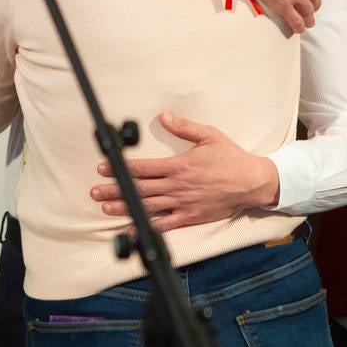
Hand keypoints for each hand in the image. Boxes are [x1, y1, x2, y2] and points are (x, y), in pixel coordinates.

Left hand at [91, 112, 280, 232]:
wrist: (252, 183)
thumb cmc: (231, 158)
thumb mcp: (209, 136)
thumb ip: (184, 127)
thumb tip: (164, 116)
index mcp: (179, 166)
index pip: (142, 168)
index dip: (120, 168)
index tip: (103, 168)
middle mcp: (177, 187)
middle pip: (139, 189)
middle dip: (115, 190)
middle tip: (94, 192)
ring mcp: (182, 204)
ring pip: (147, 207)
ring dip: (124, 208)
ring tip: (105, 208)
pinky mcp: (190, 217)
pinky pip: (164, 224)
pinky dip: (146, 228)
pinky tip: (132, 230)